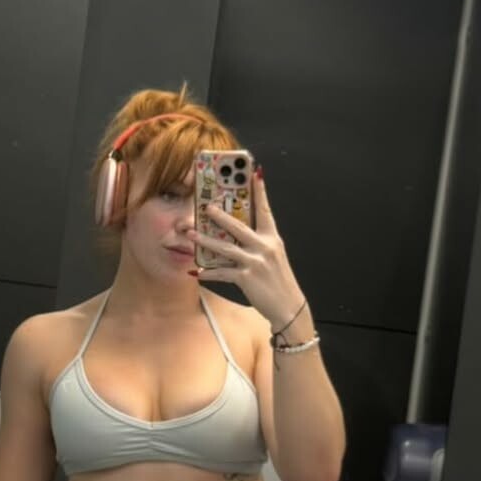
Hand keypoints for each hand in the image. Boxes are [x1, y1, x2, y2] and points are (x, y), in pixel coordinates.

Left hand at [187, 166, 303, 328]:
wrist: (288, 307)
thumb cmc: (278, 280)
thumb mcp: (274, 256)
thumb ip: (259, 242)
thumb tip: (238, 232)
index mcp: (273, 238)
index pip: (265, 210)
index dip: (260, 191)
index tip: (255, 173)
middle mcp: (264, 247)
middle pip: (238, 226)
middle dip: (220, 216)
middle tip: (206, 207)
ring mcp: (255, 262)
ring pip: (225, 248)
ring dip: (205, 241)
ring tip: (191, 234)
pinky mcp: (246, 278)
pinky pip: (222, 273)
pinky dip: (208, 273)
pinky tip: (196, 272)